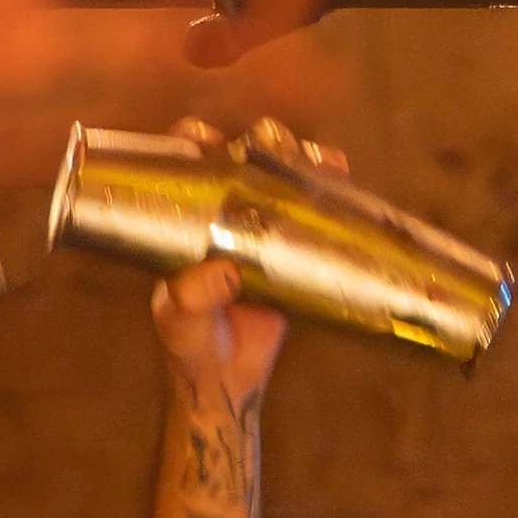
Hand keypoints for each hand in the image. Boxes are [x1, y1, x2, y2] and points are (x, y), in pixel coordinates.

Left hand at [147, 111, 337, 409]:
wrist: (225, 379)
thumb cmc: (188, 343)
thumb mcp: (180, 318)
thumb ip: (192, 296)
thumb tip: (225, 271)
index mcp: (187, 219)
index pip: (188, 162)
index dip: (196, 139)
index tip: (208, 139)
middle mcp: (225, 214)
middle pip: (245, 156)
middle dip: (262, 140)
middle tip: (274, 147)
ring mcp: (263, 229)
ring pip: (285, 175)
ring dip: (300, 157)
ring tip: (313, 160)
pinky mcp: (297, 250)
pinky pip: (316, 210)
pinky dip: (330, 186)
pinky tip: (338, 173)